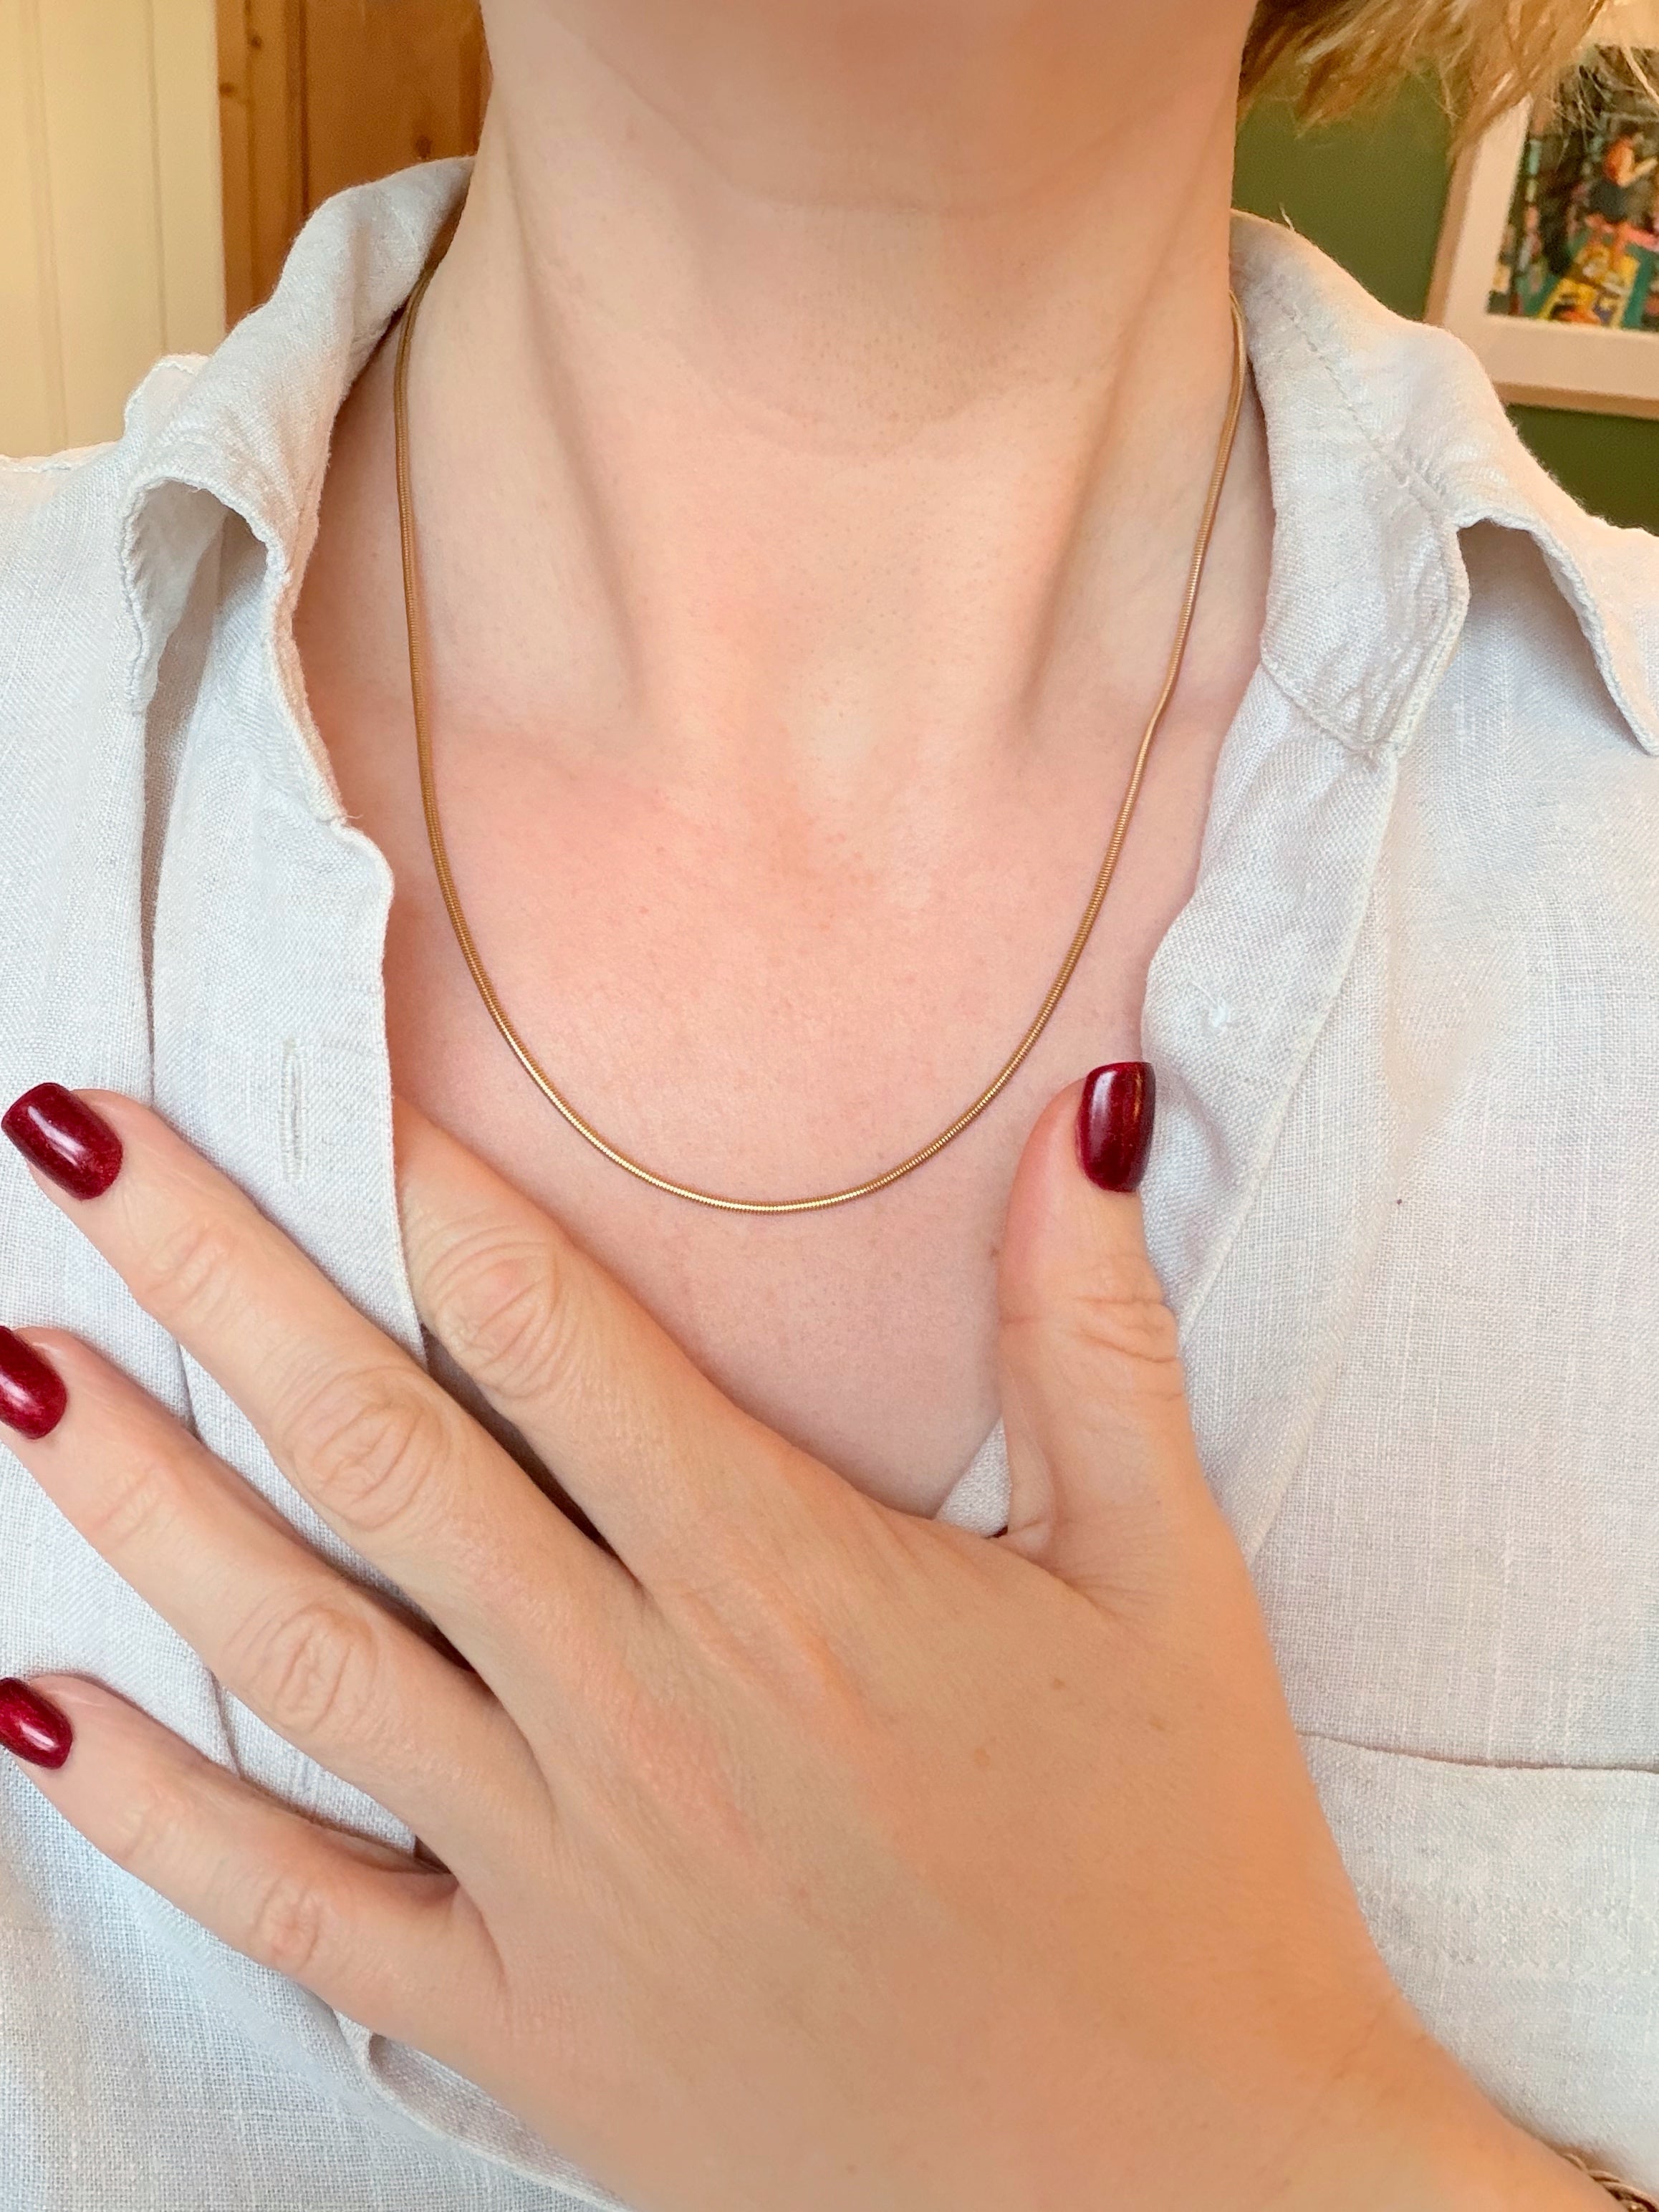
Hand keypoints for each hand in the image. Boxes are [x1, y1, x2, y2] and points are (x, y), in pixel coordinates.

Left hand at [0, 1083, 1591, 2210]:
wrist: (1190, 2201)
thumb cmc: (1187, 1871)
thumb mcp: (1167, 1582)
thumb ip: (1097, 1337)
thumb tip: (1084, 1110)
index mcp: (787, 1583)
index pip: (557, 1333)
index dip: (429, 1189)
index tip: (325, 1080)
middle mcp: (640, 1708)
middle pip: (382, 1452)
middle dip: (214, 1278)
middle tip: (76, 1142)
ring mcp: (564, 1877)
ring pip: (300, 1654)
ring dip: (140, 1502)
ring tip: (19, 1367)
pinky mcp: (533, 2025)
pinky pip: (302, 1911)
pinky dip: (155, 1820)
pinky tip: (35, 1713)